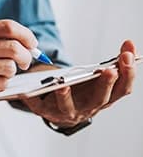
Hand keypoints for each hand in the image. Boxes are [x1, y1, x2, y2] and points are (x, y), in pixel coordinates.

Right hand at [0, 20, 37, 101]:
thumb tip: (26, 44)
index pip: (10, 28)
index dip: (27, 36)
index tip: (32, 44)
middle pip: (15, 48)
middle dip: (27, 56)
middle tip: (26, 61)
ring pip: (10, 68)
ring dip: (12, 71)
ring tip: (3, 72)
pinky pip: (1, 84)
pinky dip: (2, 83)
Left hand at [22, 40, 136, 127]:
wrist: (59, 110)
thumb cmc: (82, 91)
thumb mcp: (98, 77)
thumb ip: (114, 62)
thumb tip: (130, 44)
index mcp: (105, 98)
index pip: (122, 89)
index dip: (128, 74)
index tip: (128, 56)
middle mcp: (88, 108)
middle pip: (100, 99)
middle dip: (106, 84)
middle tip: (109, 70)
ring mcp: (66, 112)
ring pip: (67, 107)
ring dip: (65, 96)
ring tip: (63, 85)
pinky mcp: (45, 112)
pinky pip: (37, 106)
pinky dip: (31, 99)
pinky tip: (26, 90)